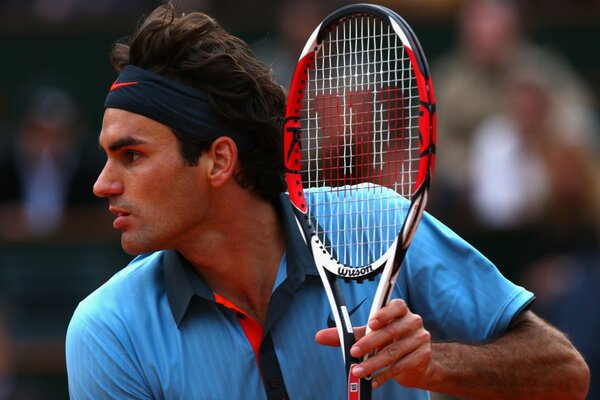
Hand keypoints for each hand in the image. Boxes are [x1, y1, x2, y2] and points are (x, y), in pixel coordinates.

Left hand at [315, 299, 431, 389]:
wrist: (417, 360)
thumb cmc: (389, 340)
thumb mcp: (369, 334)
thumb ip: (347, 333)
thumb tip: (321, 336)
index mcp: (400, 311)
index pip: (396, 307)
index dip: (384, 314)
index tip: (370, 323)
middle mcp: (413, 322)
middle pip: (391, 332)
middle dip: (370, 343)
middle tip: (354, 352)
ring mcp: (419, 340)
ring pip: (393, 352)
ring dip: (373, 363)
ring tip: (358, 371)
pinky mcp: (421, 357)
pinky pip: (400, 367)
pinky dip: (383, 375)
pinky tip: (371, 380)